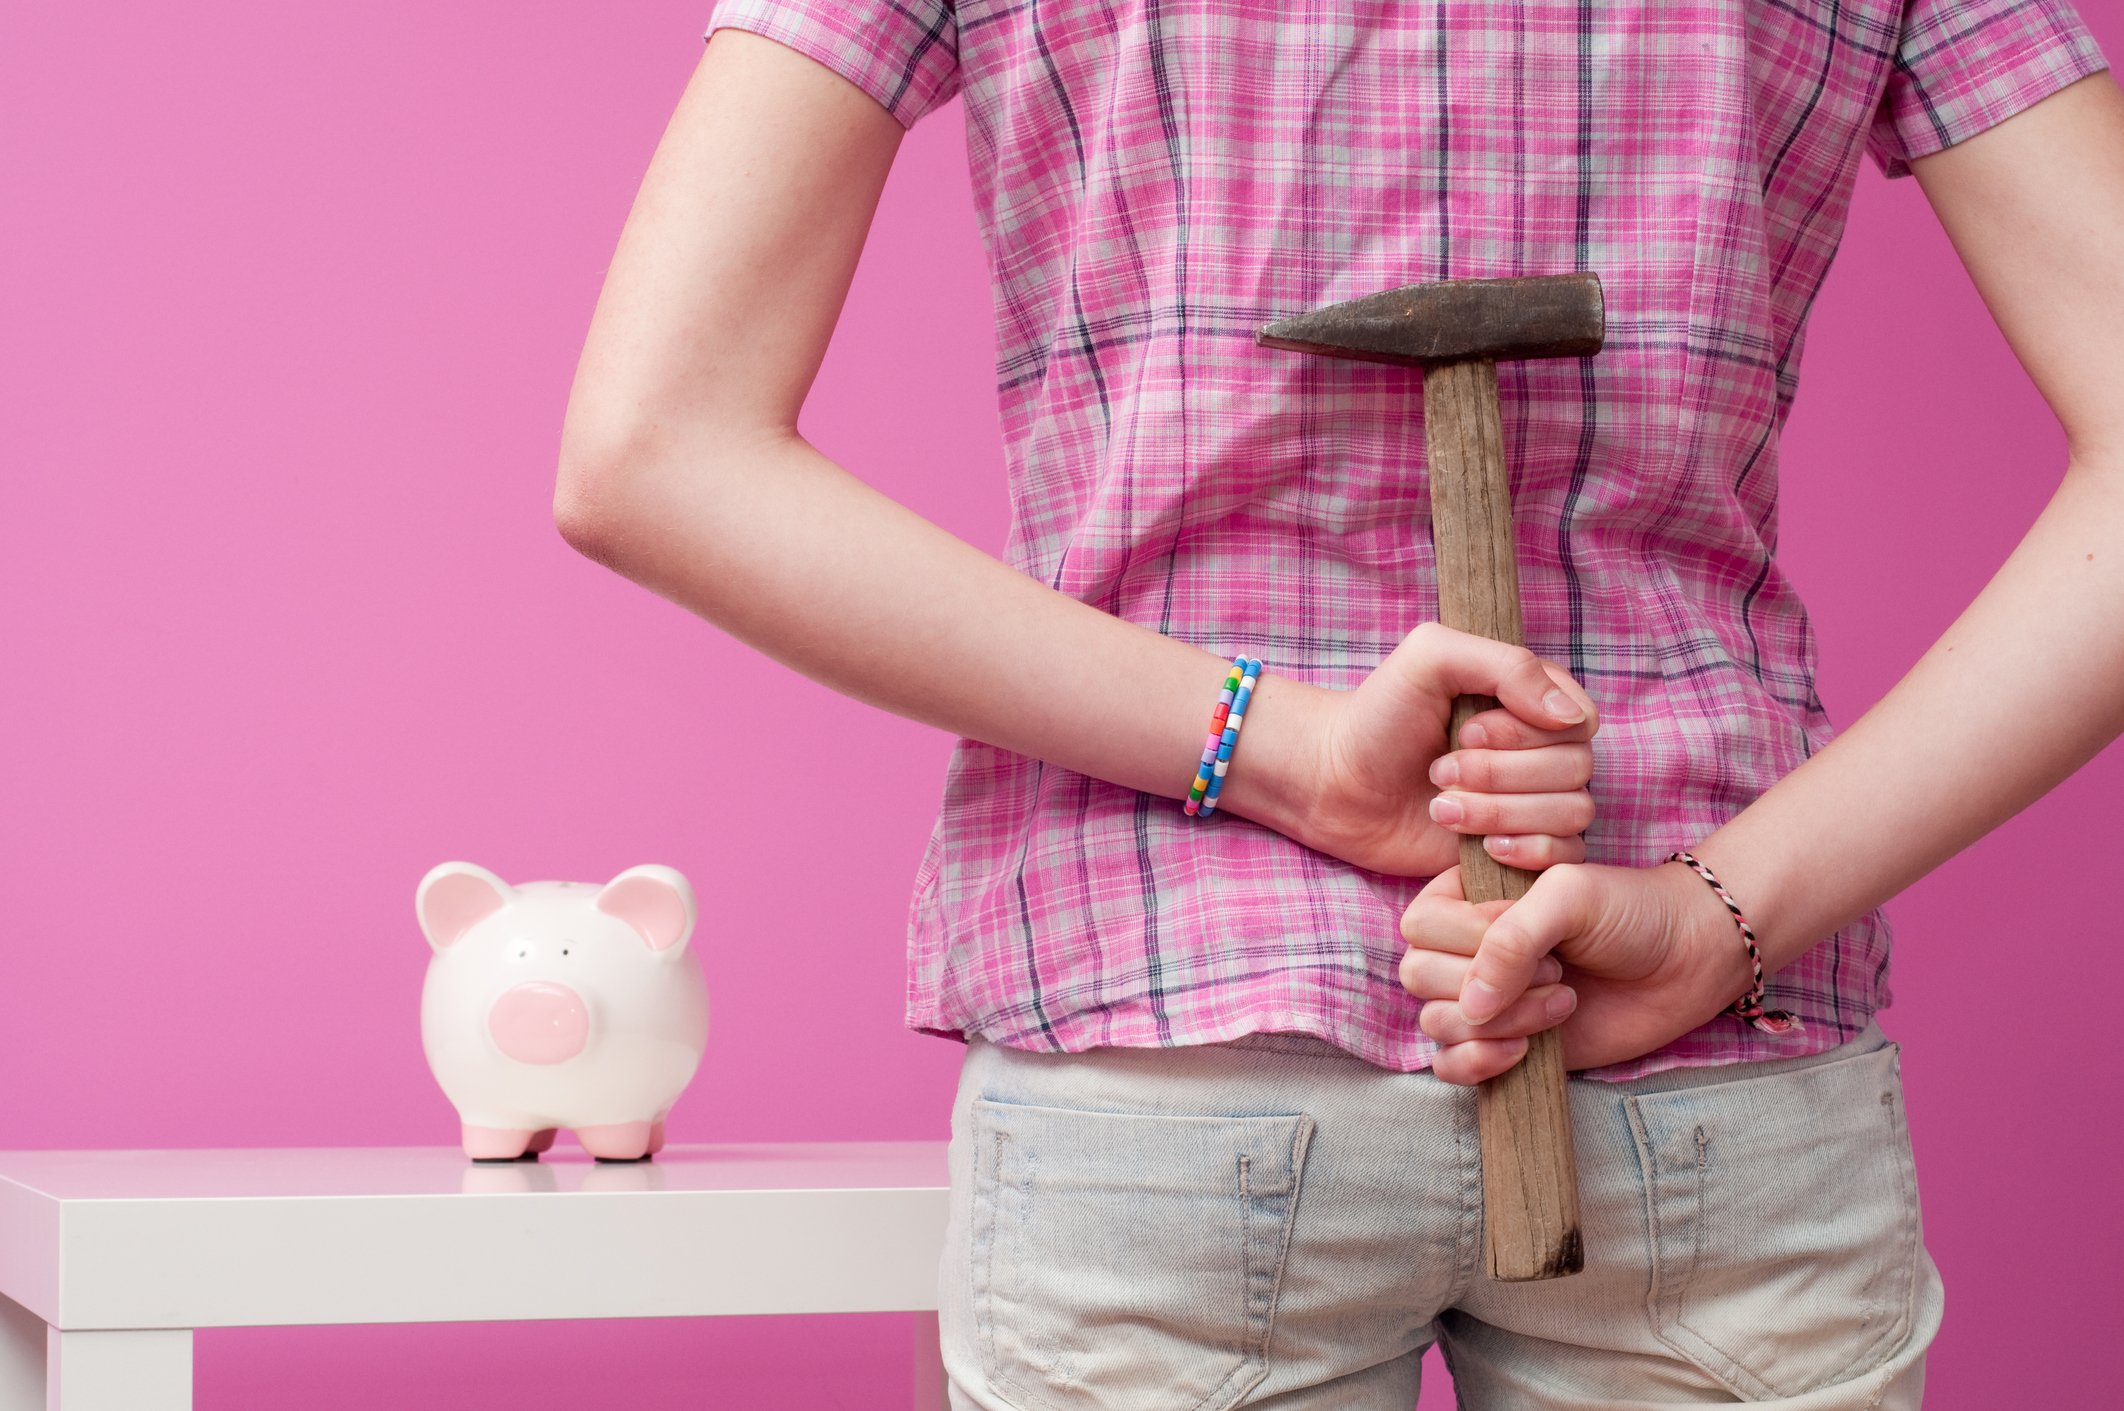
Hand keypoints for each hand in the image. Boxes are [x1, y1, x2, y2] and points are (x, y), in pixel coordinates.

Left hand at [1300, 622, 1598, 876]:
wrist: (1333, 782)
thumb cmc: (1379, 714)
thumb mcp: (1432, 658)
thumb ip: (1507, 665)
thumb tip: (1571, 715)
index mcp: (1530, 700)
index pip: (1579, 719)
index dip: (1528, 732)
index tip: (1466, 731)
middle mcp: (1541, 751)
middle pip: (1576, 769)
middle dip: (1502, 773)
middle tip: (1438, 771)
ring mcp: (1533, 802)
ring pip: (1572, 813)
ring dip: (1501, 811)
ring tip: (1440, 807)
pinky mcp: (1520, 848)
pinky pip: (1565, 856)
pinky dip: (1527, 850)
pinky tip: (1479, 844)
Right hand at [1397, 859, 1756, 1082]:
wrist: (1685, 959)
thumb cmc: (1629, 912)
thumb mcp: (1568, 896)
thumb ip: (1512, 937)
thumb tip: (1472, 1004)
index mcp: (1469, 899)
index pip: (1420, 925)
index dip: (1468, 935)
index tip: (1532, 931)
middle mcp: (1466, 950)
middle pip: (1419, 976)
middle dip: (1488, 982)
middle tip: (1557, 971)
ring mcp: (1483, 1001)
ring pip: (1437, 1022)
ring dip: (1500, 1021)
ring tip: (1562, 1003)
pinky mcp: (1502, 1045)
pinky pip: (1449, 1066)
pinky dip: (1475, 1063)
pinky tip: (1522, 1052)